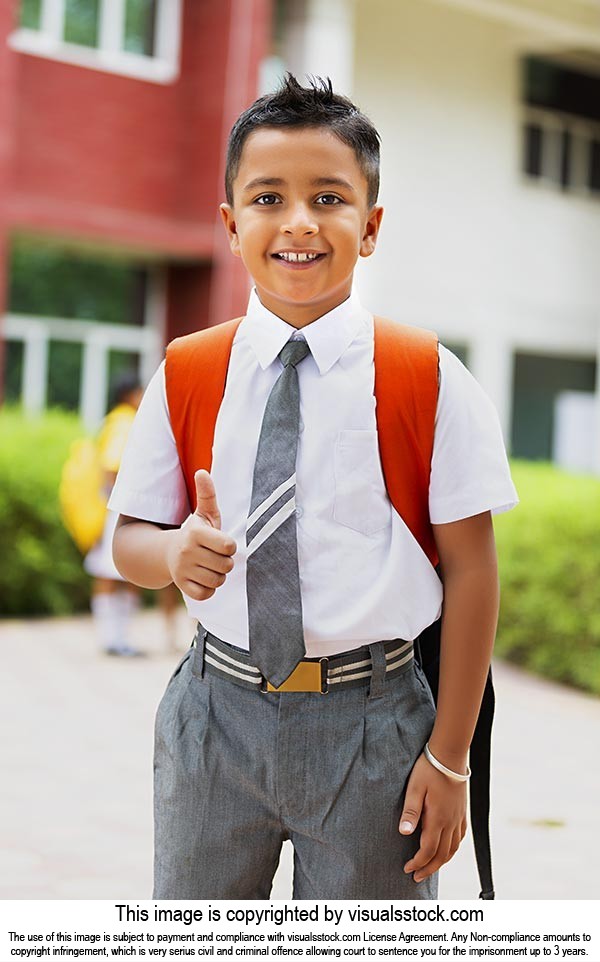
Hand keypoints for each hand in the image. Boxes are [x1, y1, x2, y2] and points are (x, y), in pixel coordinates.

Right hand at [165, 470, 236, 600]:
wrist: (169, 553)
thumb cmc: (196, 533)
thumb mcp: (203, 513)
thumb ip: (207, 494)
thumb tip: (202, 471)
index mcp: (195, 533)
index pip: (229, 546)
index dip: (229, 546)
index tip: (221, 543)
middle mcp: (187, 552)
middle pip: (226, 565)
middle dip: (225, 562)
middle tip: (214, 556)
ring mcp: (182, 570)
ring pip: (217, 581)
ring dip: (218, 575)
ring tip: (209, 566)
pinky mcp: (182, 587)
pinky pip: (206, 594)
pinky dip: (208, 589)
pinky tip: (202, 578)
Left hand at [399, 752, 466, 881]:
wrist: (450, 754)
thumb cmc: (429, 769)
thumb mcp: (414, 788)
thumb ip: (410, 811)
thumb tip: (403, 832)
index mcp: (437, 818)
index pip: (428, 850)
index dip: (418, 863)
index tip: (407, 869)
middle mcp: (450, 822)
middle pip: (442, 855)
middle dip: (429, 868)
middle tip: (416, 877)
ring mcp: (458, 817)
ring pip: (453, 849)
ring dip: (441, 861)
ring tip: (430, 867)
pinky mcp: (462, 811)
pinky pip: (460, 837)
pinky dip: (453, 848)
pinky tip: (448, 849)